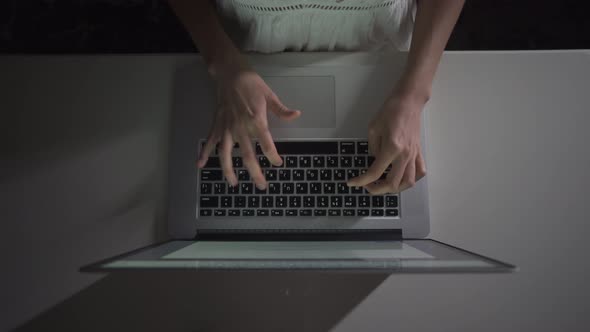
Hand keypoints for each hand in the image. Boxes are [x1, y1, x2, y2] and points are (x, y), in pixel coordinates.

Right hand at [197, 63, 300, 189]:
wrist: (230, 73)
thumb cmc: (251, 84)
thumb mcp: (270, 95)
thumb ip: (282, 110)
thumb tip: (296, 115)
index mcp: (256, 121)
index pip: (267, 144)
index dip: (273, 156)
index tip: (278, 164)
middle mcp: (241, 128)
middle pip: (247, 156)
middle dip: (255, 173)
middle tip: (262, 186)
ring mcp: (227, 128)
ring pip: (226, 154)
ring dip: (229, 170)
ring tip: (233, 183)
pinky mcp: (217, 125)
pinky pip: (210, 141)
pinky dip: (204, 153)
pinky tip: (200, 164)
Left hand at [347, 92, 426, 193]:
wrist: (409, 101)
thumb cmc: (391, 110)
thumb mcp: (373, 128)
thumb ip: (373, 148)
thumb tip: (375, 160)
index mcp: (392, 148)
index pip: (375, 172)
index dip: (361, 181)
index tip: (352, 182)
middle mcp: (404, 154)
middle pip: (392, 183)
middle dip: (377, 189)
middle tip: (367, 185)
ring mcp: (413, 154)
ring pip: (408, 182)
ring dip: (395, 188)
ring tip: (384, 184)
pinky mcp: (418, 152)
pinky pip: (419, 172)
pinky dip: (410, 179)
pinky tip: (402, 177)